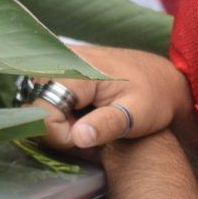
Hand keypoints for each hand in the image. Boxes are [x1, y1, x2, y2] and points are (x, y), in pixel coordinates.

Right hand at [27, 45, 192, 152]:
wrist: (162, 78)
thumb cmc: (154, 97)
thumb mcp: (137, 114)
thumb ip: (107, 125)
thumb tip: (78, 137)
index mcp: (75, 69)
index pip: (42, 115)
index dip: (62, 136)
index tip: (90, 139)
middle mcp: (58, 59)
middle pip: (35, 109)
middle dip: (59, 130)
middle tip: (93, 132)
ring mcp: (56, 60)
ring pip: (38, 105)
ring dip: (60, 122)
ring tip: (92, 123)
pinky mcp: (59, 66)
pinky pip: (45, 97)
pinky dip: (61, 112)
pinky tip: (85, 114)